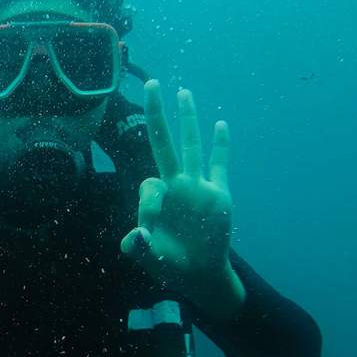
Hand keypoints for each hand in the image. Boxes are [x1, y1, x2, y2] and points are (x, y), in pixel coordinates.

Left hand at [120, 81, 245, 320]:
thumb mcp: (150, 259)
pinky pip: (219, 164)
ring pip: (191, 145)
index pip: (148, 185)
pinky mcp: (218, 194)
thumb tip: (136, 235)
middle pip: (163, 142)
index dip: (148, 206)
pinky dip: (220, 145)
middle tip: (150, 82)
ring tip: (182, 91)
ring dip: (188, 118)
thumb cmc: (170, 264)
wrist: (199, 273)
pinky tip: (220, 124)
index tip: (148, 231)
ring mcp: (197, 186)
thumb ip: (139, 248)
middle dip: (156, 114)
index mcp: (155, 199)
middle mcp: (174, 185)